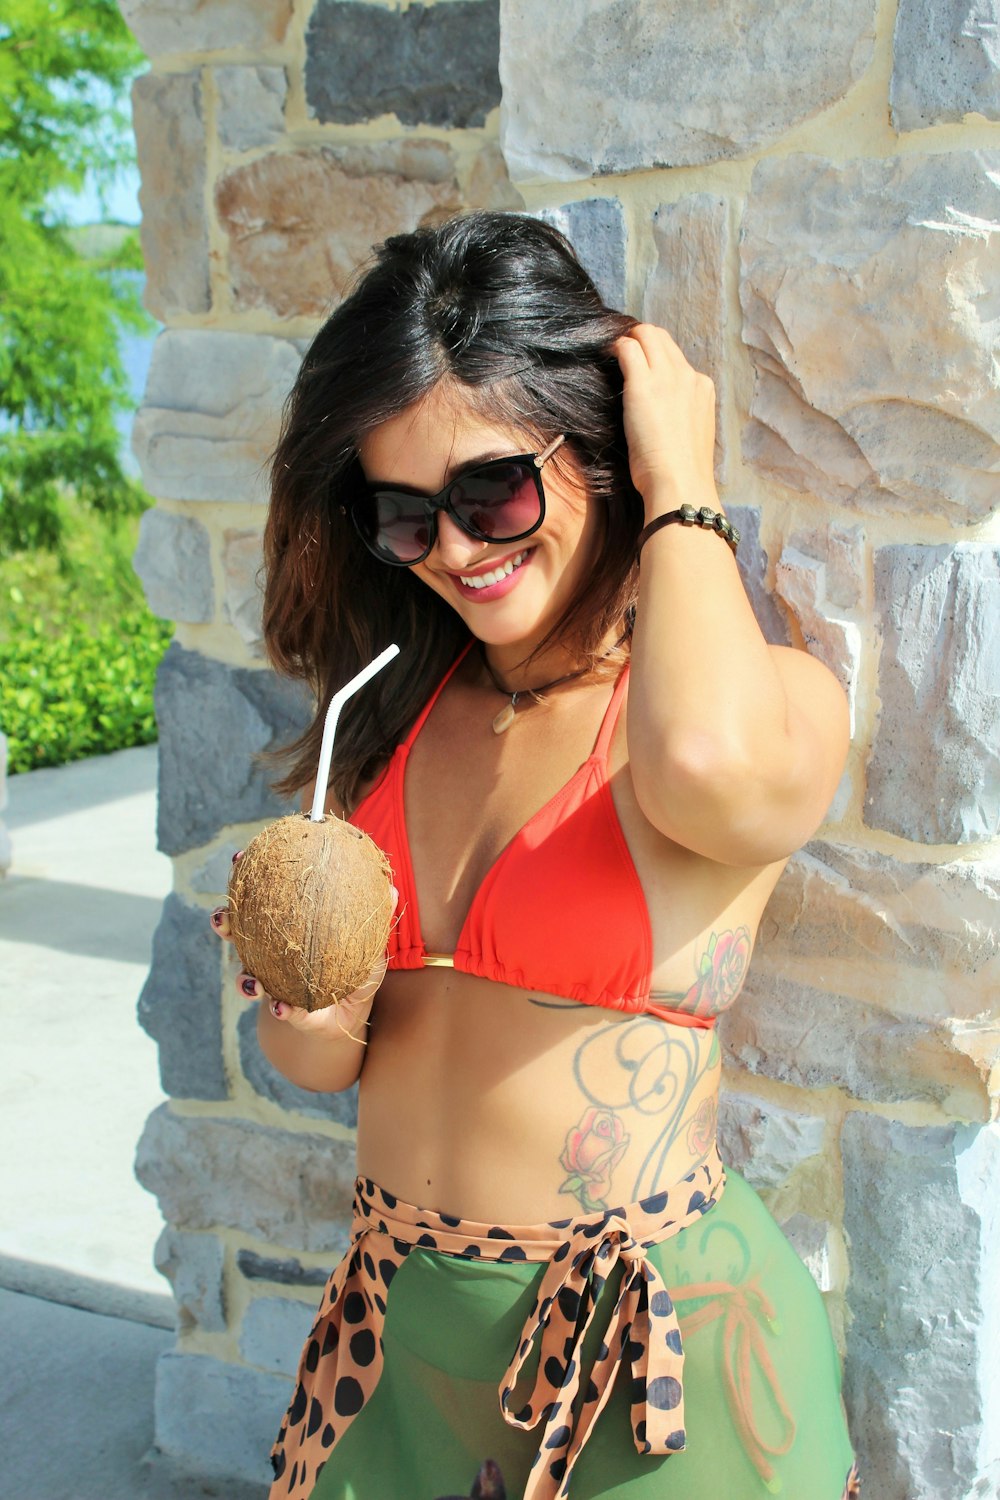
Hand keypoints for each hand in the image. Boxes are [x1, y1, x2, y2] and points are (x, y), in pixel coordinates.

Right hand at [211, 857, 397, 1041]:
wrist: (351, 1016)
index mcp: (285, 929)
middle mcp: (270, 953)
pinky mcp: (286, 1012)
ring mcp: (272, 982)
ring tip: (249, 979)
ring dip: (243, 977)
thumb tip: (391, 888)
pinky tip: (280, 1005)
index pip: (259, 900)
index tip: (238, 858)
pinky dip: (278, 1007)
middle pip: (238, 933)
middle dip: (225, 922)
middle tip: (222, 916)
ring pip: (246, 976)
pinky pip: (279, 1009)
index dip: (245, 878)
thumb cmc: (355, 971)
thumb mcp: (369, 944)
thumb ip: (376, 918)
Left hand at [612, 323, 717, 509]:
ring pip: (646, 335)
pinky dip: (614, 347)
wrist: (680, 483)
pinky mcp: (643, 384)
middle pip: (662, 339)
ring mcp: (667, 377)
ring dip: (627, 338)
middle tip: (620, 349)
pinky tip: (604, 355)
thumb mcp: (690, 436)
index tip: (640, 363)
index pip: (676, 358)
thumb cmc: (681, 473)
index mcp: (702, 389)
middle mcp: (688, 376)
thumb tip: (661, 418)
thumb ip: (679, 417)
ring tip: (610, 350)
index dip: (656, 356)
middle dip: (641, 338)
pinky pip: (627, 348)